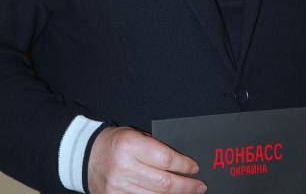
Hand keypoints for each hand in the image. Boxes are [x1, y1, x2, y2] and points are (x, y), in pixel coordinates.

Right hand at [88, 126, 206, 193]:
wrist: (88, 155)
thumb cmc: (117, 142)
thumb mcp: (136, 135)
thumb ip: (156, 148)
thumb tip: (181, 164)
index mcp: (131, 145)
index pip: (166, 159)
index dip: (184, 165)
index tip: (195, 168)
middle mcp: (124, 167)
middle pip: (164, 183)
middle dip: (186, 186)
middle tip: (199, 186)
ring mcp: (118, 187)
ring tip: (189, 192)